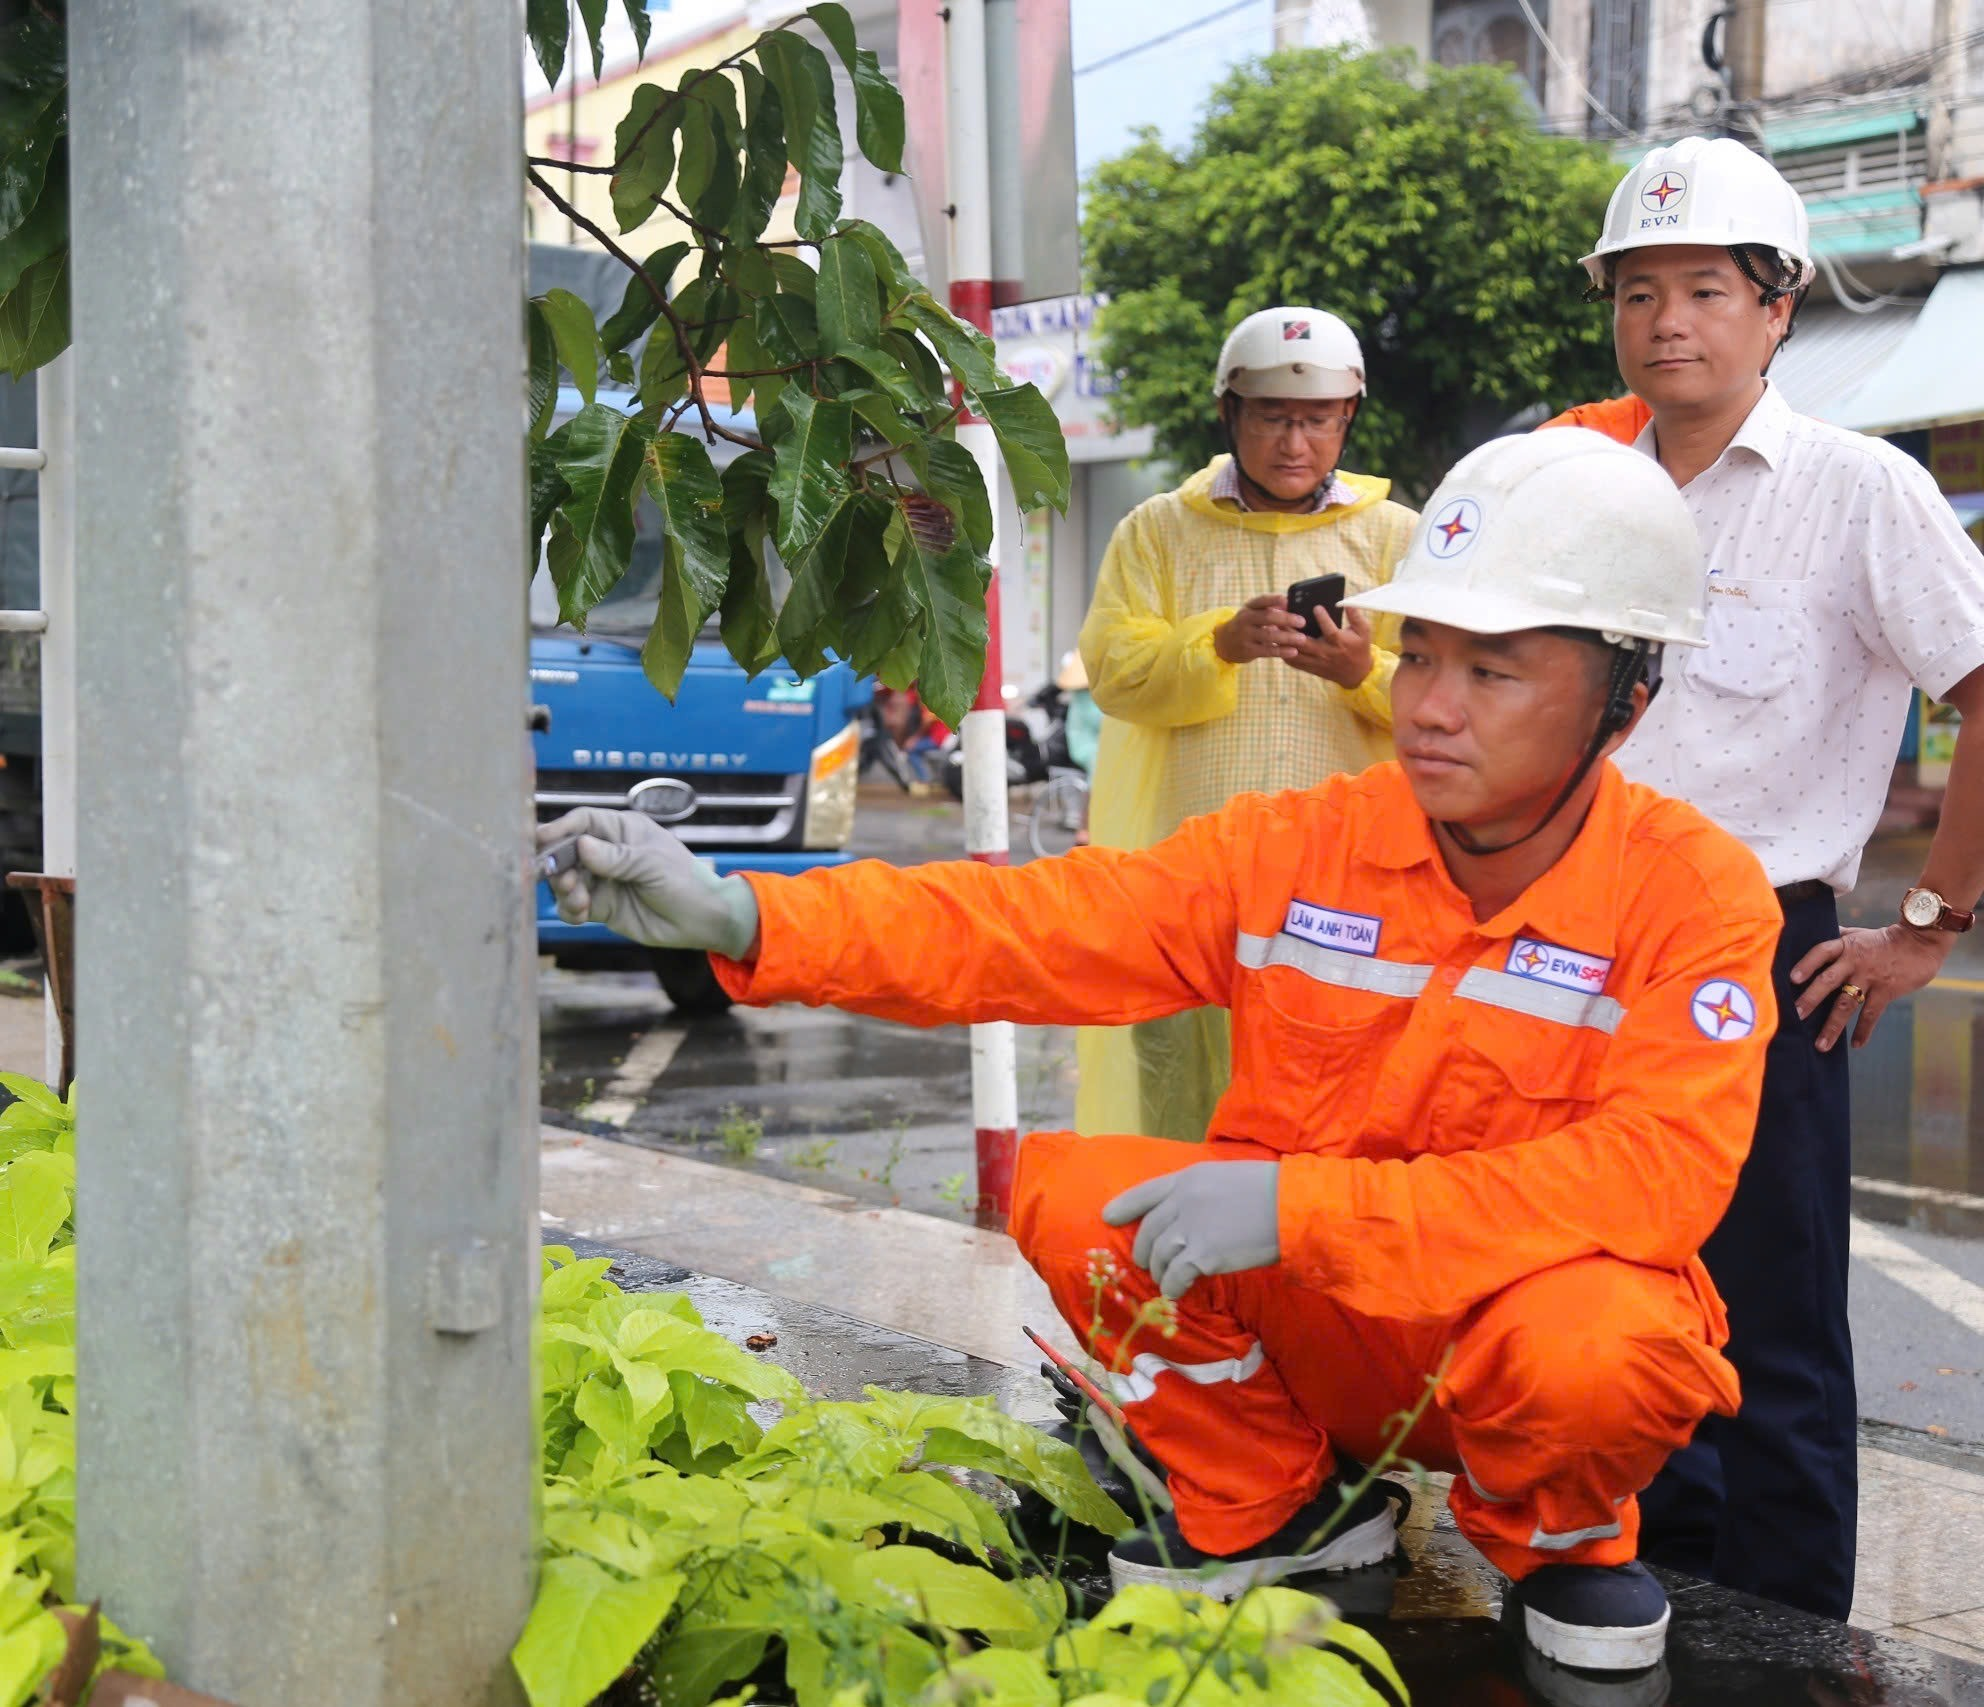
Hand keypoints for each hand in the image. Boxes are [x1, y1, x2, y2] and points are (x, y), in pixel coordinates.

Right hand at [535, 808, 759, 959]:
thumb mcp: (652, 864)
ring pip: (566, 879)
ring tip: (578, 898)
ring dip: (564, 888)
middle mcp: (607, 852)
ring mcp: (602, 879)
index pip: (582, 820)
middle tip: (562, 878)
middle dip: (557, 863)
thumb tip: (580, 845)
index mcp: (621, 830)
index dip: (560, 828)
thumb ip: (616, 857)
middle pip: (566, 850)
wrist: (702, 920)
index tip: (542, 839)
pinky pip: (573, 906)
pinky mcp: (601, 906)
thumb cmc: (685, 881)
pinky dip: (571, 908)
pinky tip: (581, 912)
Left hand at [1101, 1161, 1280, 1298]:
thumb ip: (1202, 1193)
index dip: (1124, 1206)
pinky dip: (1173, 1287)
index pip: (1145, 1192)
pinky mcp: (1203, 1256)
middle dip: (1144, 1251)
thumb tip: (1190, 1214)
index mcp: (1188, 1177)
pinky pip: (1176, 1276)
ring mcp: (1191, 1228)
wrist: (1292, 1207)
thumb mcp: (1227, 1177)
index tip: (1107, 1217)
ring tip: (1166, 1281)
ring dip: (1159, 1272)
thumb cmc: (1270, 1191)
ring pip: (1158, 1257)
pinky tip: (1178, 1292)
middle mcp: (1183, 1201)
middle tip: (1147, 1264)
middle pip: (1148, 1231)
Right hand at [1212, 594, 1305, 664]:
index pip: (1262, 600)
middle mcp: (1245, 619)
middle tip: (1302, 622)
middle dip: (1286, 619)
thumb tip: (1291, 604)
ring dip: (1287, 637)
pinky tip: (1293, 651)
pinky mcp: (1248, 650)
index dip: (1275, 599)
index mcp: (1249, 607)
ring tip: (1302, 639)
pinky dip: (1281, 651)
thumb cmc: (1247, 625)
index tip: (1289, 601)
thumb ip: (1269, 608)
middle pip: (1268, 617)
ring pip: (1269, 635)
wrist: (1224, 643)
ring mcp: (1245, 635)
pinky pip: (1267, 651)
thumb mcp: (1253, 613)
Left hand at [1283, 606, 1374, 688]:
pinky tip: (1276, 642)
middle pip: (1304, 642)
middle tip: (1281, 616)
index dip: (1323, 618)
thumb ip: (1356, 616)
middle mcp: (1325, 653)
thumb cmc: (1359, 649)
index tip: (1316, 607)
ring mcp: (1316, 661)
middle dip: (1291, 630)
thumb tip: (1347, 602)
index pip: (1329, 630)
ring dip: (1283, 641)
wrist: (1356, 674)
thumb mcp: (1364, 631)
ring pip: (1295, 653)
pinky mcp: (1310, 668)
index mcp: (1339, 642)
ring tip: (1273, 628)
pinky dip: (1283, 653)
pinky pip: (1293, 662)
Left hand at [1791, 922, 1952, 1051]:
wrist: (1920, 942)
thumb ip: (1837, 938)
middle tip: (1796, 1016)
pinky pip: (1871, 1014)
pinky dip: (1864, 1030)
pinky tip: (1856, 1044)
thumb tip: (1814, 932)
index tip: (1792, 979)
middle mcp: (1854, 962)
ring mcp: (1870, 977)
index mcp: (1845, 946)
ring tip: (1821, 1045)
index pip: (1821, 952)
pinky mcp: (1886, 991)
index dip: (1806, 964)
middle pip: (1828, 980)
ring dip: (1833, 1025)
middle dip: (1811, 999)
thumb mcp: (1858, 934)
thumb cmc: (1884, 939)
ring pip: (1847, 1003)